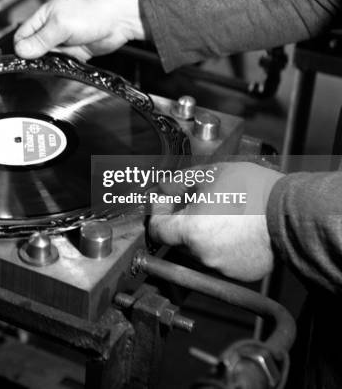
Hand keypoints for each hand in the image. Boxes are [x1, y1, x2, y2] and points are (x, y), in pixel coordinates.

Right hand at [14, 0, 147, 60]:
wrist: (119, 21)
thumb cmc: (92, 14)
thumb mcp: (61, 25)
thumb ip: (41, 40)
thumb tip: (21, 51)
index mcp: (44, 17)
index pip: (22, 35)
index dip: (22, 47)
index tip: (28, 57)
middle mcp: (51, 29)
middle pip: (33, 49)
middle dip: (37, 57)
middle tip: (47, 59)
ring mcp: (63, 41)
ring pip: (47, 58)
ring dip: (51, 62)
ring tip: (61, 59)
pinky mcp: (74, 53)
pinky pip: (62, 63)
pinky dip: (63, 66)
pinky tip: (68, 64)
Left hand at [149, 162, 282, 281]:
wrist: (290, 210)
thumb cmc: (252, 189)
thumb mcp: (210, 173)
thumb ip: (179, 181)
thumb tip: (164, 187)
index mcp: (190, 231)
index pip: (157, 230)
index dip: (158, 213)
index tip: (166, 202)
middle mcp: (202, 255)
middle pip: (178, 240)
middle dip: (182, 220)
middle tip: (195, 202)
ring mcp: (222, 267)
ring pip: (199, 250)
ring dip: (202, 234)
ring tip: (219, 213)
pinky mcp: (241, 274)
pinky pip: (221, 259)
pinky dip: (222, 246)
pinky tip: (234, 229)